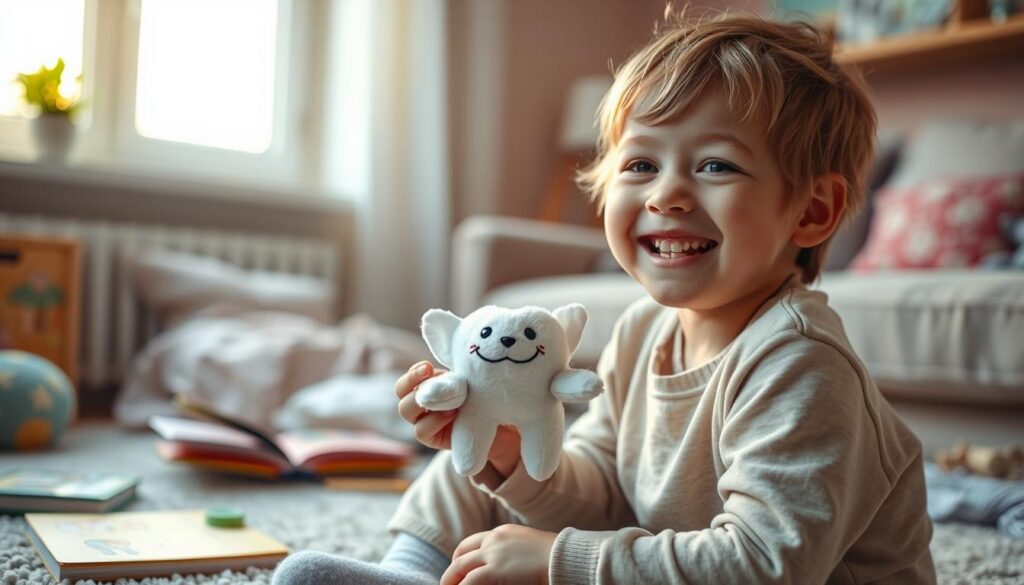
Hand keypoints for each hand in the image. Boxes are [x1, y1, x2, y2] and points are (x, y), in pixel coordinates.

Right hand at [396, 362, 520, 468]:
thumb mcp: (470, 382)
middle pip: (400, 391)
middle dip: (411, 380)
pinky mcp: (432, 439)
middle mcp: (422, 403)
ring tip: (447, 398)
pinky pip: (421, 431)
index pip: (409, 376)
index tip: (427, 366)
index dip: (413, 371)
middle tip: (428, 372)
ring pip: (405, 410)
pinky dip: (434, 421)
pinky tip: (452, 414)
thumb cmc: (484, 399)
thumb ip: (456, 375)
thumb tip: (454, 360)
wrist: (501, 426)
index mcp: (427, 386)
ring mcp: (424, 421)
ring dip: (422, 400)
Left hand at [441, 524, 556, 584]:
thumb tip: (513, 568)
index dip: (462, 557)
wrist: (565, 557)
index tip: (460, 569)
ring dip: (450, 581)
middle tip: (448, 584)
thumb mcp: (533, 549)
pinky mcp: (494, 570)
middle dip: (452, 570)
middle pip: (461, 553)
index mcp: (503, 532)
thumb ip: (518, 554)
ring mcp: (492, 553)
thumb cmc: (557, 557)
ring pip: (458, 567)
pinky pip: (468, 581)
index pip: (473, 542)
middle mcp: (494, 539)